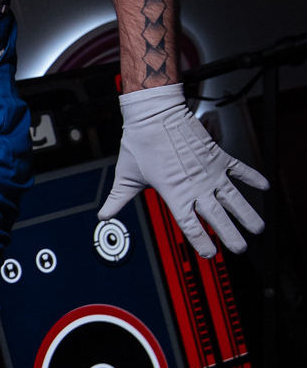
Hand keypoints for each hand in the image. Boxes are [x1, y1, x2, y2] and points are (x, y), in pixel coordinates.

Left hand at [100, 83, 269, 257]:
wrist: (154, 113)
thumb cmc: (140, 142)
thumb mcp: (126, 176)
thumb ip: (117, 199)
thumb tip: (103, 216)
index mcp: (174, 194)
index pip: (190, 226)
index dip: (201, 242)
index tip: (209, 254)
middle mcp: (195, 185)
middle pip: (217, 217)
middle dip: (231, 235)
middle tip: (241, 249)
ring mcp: (209, 171)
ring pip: (234, 198)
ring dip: (248, 214)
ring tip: (259, 229)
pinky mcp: (218, 156)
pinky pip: (240, 169)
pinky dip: (252, 177)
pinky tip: (265, 187)